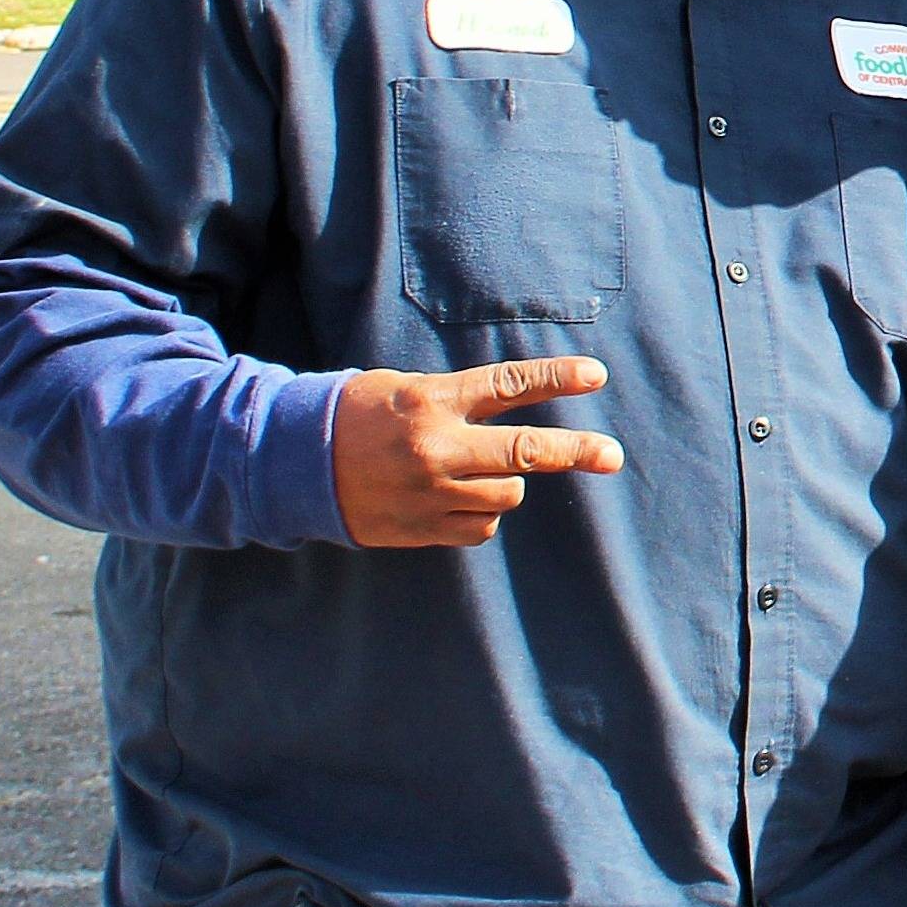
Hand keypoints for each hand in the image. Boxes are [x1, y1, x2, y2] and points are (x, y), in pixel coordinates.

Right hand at [330, 357, 622, 547]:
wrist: (295, 464)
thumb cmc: (359, 415)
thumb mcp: (408, 390)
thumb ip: (461, 402)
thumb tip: (520, 418)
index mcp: (432, 401)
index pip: (507, 385)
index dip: (556, 378)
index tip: (597, 376)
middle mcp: (436, 448)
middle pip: (525, 452)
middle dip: (576, 452)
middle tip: (612, 456)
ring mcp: (430, 493)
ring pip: (507, 495)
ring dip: (506, 485)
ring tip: (474, 472)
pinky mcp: (421, 530)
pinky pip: (479, 528)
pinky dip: (479, 515)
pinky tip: (450, 500)